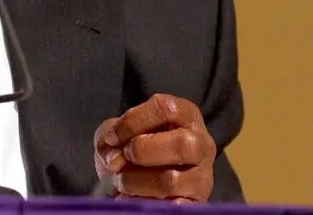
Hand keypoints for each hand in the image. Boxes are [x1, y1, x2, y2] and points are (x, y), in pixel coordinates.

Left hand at [94, 93, 215, 203]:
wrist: (141, 181)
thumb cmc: (132, 146)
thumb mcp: (117, 131)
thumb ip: (109, 135)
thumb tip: (114, 159)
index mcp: (185, 115)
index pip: (165, 108)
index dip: (133, 122)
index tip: (112, 137)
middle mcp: (201, 143)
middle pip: (181, 144)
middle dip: (140, 151)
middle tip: (122, 158)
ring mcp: (202, 176)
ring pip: (172, 180)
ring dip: (135, 182)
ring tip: (122, 182)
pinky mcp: (197, 204)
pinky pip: (175, 208)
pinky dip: (148, 204)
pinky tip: (134, 199)